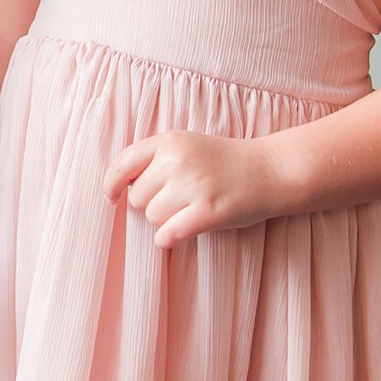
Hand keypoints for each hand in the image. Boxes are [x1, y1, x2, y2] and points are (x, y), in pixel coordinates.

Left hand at [105, 131, 285, 247]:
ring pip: (152, 218)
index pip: (122, 164)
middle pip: (137, 198)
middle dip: (151, 204)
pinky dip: (168, 239)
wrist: (269, 170)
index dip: (111, 185)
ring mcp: (193, 186)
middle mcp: (177, 161)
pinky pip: (167, 235)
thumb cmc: (223, 162)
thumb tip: (120, 187)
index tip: (111, 197)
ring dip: (166, 220)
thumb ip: (155, 158)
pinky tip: (179, 232)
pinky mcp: (208, 211)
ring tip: (190, 209)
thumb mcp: (187, 145)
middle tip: (179, 199)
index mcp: (169, 141)